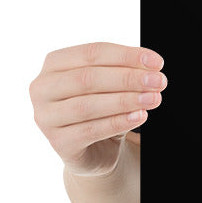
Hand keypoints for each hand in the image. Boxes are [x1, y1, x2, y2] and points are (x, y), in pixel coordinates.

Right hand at [29, 42, 166, 176]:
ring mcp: (46, 116)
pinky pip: (90, 131)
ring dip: (125, 100)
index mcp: (54, 64)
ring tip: (153, 99)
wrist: (94, 148)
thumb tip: (151, 68)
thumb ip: (125, 72)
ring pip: (87, 105)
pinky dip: (118, 122)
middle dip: (128, 78)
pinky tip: (140, 116)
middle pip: (88, 78)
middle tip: (159, 81)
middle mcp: (42, 88)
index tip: (157, 62)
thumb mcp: (112, 85)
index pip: (91, 53)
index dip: (126, 56)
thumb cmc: (102, 108)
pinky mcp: (58, 142)